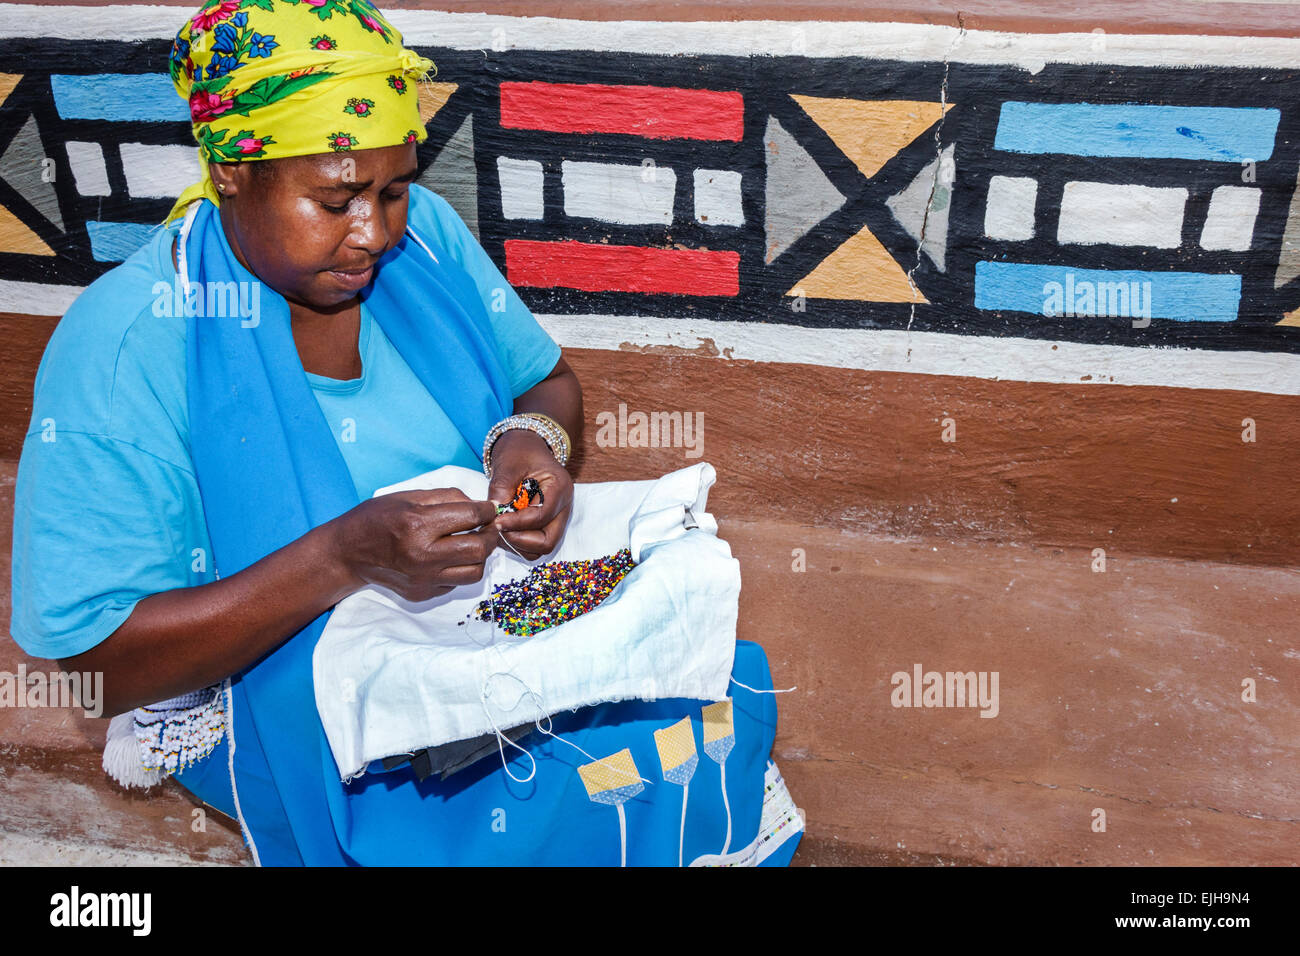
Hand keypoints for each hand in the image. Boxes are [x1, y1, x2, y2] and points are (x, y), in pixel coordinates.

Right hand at [330, 488, 499, 602]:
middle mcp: (422, 555)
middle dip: (491, 534)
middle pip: (479, 549)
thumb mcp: (410, 496)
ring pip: (475, 572)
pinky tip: (449, 557)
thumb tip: (482, 506)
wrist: (349, 552)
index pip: (471, 517)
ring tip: (471, 543)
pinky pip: (456, 583)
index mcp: (418, 524)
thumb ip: (449, 498)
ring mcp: (423, 579)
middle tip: (487, 526)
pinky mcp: (422, 593)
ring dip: (480, 556)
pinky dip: (460, 569)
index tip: (489, 509)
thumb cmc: (378, 518)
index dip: (488, 511)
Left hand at [486, 429, 573, 561]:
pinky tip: (504, 529)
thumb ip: (501, 489)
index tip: (496, 521)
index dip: (517, 523)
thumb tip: (494, 515)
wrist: (527, 447)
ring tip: (499, 529)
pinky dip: (519, 542)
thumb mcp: (508, 465)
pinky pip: (536, 543)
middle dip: (520, 540)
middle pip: (548, 541)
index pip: (542, 516)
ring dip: (519, 544)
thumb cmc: (520, 451)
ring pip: (542, 547)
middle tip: (498, 530)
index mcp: (559, 488)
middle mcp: (563, 507)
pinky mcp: (547, 524)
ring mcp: (557, 517)